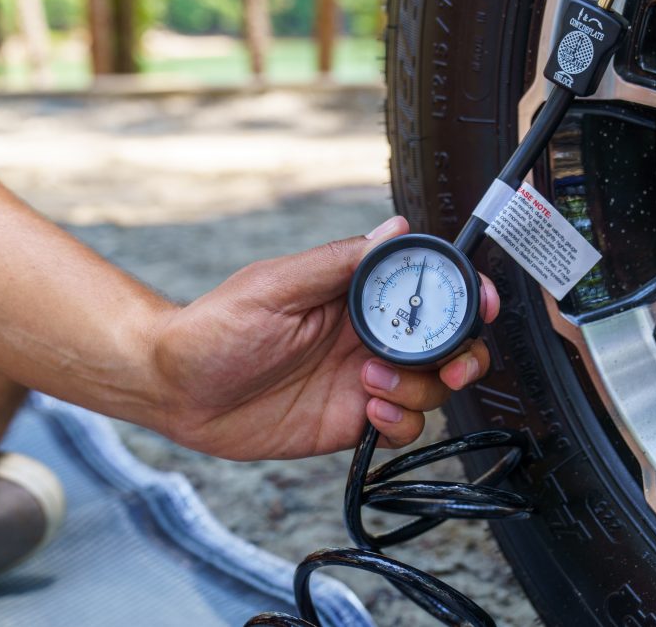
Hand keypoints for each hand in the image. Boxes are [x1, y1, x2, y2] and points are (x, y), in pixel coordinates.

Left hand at [150, 216, 499, 459]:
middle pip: (446, 343)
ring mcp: (365, 379)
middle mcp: (368, 336)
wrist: (175, 390)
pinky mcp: (353, 420)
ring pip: (432, 386)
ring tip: (370, 383)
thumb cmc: (214, 327)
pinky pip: (405, 426)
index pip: (427, 289)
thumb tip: (396, 228)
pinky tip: (369, 412)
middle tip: (449, 365)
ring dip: (418, 388)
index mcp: (356, 296)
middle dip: (463, 354)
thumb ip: (338, 262)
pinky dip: (402, 421)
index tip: (480, 303)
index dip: (464, 295)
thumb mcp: (275, 287)